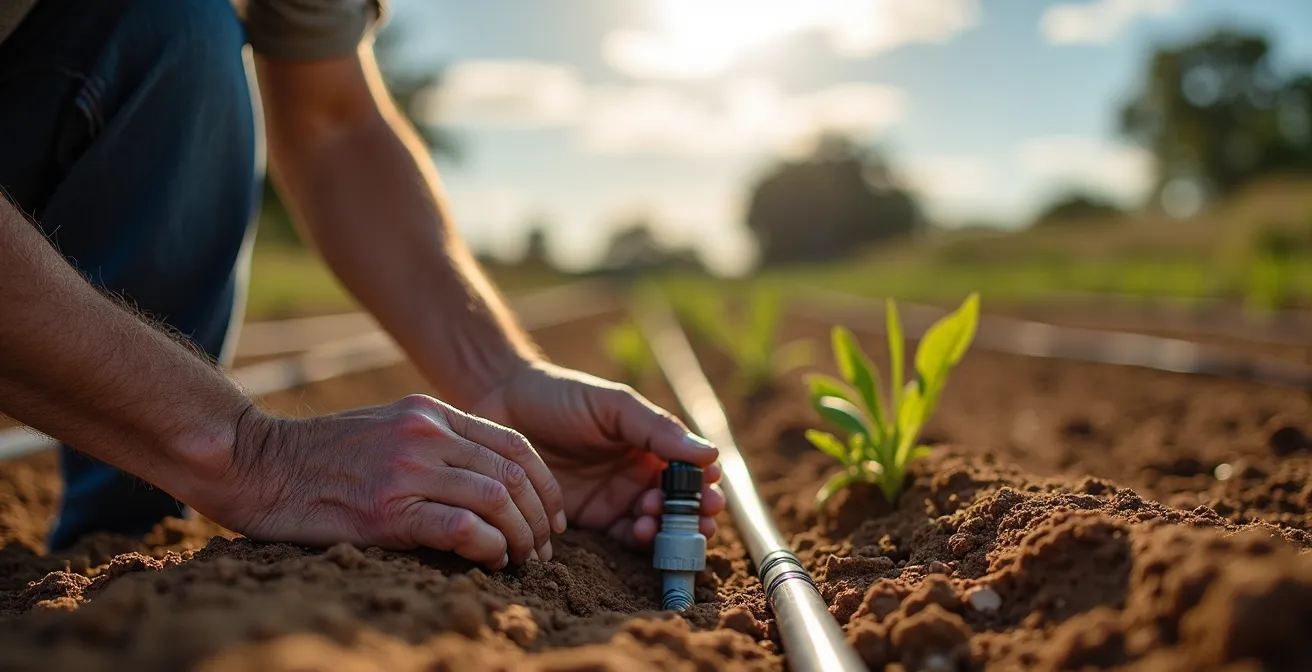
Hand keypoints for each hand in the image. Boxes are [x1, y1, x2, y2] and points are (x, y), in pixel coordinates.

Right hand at [193, 394, 564, 569]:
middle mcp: (426, 434)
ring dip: (520, 538)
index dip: (544, 485)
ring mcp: (406, 470)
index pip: (514, 445)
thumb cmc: (322, 456)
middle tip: (544, 550)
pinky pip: (461, 529)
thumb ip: (438, 443)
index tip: (552, 517)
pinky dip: (488, 548)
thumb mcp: (389, 428)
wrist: (257, 465)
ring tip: (523, 561)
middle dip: (539, 518)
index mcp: (431, 413)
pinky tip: (492, 561)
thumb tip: (490, 480)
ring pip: (495, 501)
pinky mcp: (386, 510)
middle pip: (512, 475)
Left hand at [470, 362, 725, 547]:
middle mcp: (638, 474)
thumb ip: (658, 429)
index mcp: (651, 444)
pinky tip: (636, 533)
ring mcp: (614, 500)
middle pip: (679, 505)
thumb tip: (711, 454)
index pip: (690, 472)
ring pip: (655, 526)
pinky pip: (620, 542)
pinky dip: (636, 544)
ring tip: (653, 519)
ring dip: (665, 529)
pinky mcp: (588, 522)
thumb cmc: (561, 395)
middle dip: (692, 516)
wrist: (501, 405)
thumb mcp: (614, 405)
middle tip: (696, 519)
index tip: (710, 491)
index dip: (705, 485)